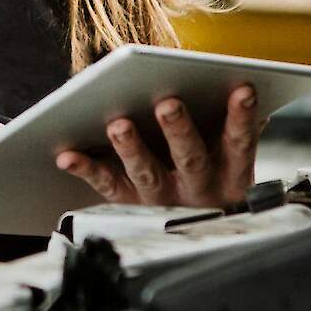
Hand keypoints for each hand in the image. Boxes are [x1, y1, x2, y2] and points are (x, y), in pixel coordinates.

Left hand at [55, 86, 258, 207]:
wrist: (197, 229)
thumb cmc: (211, 168)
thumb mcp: (230, 152)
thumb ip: (234, 122)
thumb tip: (242, 82)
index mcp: (230, 172)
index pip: (239, 142)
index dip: (243, 118)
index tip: (243, 89)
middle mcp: (198, 189)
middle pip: (190, 159)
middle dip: (179, 131)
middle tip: (168, 104)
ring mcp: (163, 198)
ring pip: (147, 174)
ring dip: (132, 148)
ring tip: (119, 125)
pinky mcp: (129, 202)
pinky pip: (107, 186)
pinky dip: (86, 169)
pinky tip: (67, 155)